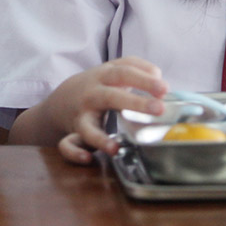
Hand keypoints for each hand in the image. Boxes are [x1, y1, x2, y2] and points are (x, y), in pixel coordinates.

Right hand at [43, 57, 167, 164]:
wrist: (61, 100)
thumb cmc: (97, 85)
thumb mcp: (113, 69)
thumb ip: (136, 67)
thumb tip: (158, 76)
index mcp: (104, 76)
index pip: (124, 72)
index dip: (144, 79)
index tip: (164, 88)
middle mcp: (92, 95)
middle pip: (111, 97)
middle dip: (135, 103)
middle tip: (159, 109)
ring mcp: (82, 115)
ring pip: (88, 127)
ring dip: (100, 138)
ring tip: (116, 147)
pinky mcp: (74, 134)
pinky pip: (68, 145)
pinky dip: (76, 152)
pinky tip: (88, 159)